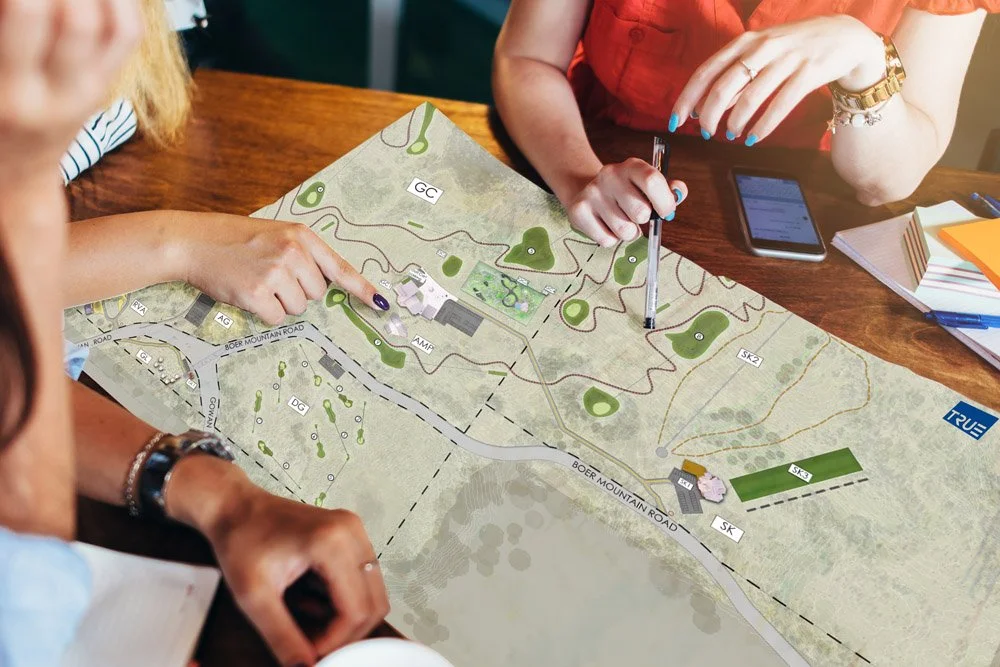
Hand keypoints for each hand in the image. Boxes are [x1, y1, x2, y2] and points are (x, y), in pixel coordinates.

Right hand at [0, 0, 140, 183]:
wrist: (15, 174)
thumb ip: (4, 26)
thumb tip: (15, 1)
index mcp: (10, 93)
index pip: (28, 14)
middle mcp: (58, 95)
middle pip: (79, 21)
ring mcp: (90, 92)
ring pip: (115, 28)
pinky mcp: (105, 86)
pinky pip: (127, 35)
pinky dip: (120, 1)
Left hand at [166, 458, 389, 666]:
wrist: (234, 507)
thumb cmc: (240, 541)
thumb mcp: (253, 597)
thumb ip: (282, 637)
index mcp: (331, 542)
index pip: (356, 609)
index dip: (336, 641)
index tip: (310, 653)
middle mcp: (351, 532)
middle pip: (374, 603)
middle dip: (345, 633)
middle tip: (312, 643)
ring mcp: (355, 530)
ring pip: (373, 594)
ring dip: (344, 617)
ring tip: (305, 613)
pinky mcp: (351, 534)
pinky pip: (363, 580)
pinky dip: (343, 600)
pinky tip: (311, 597)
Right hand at [178, 214, 387, 325]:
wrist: (193, 241)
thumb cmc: (233, 240)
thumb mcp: (274, 234)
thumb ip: (301, 254)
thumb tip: (324, 286)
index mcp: (301, 236)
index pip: (340, 268)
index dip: (362, 289)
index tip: (381, 304)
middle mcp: (293, 252)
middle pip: (316, 294)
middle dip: (296, 292)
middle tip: (269, 276)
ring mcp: (276, 271)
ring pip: (297, 308)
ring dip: (278, 303)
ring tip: (256, 281)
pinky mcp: (258, 292)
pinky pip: (277, 318)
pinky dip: (263, 312)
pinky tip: (248, 294)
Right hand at [563, 158, 687, 246]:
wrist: (586, 190)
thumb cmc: (625, 191)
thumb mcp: (647, 184)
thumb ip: (669, 189)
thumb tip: (679, 193)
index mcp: (631, 166)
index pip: (652, 181)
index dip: (664, 202)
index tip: (665, 212)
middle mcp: (609, 176)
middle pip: (640, 213)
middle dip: (642, 220)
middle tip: (636, 215)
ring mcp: (592, 193)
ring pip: (624, 231)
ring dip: (628, 232)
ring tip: (621, 221)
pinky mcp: (578, 211)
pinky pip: (607, 240)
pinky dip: (611, 239)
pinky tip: (605, 225)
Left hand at [671, 16, 885, 144]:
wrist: (845, 36)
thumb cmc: (794, 49)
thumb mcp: (760, 55)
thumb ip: (732, 79)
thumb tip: (701, 109)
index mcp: (745, 42)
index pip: (706, 71)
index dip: (687, 98)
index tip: (675, 121)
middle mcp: (762, 47)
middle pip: (724, 86)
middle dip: (710, 115)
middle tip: (706, 134)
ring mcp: (787, 59)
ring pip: (751, 97)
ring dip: (736, 122)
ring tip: (731, 136)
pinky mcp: (809, 73)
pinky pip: (780, 105)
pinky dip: (763, 126)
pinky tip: (753, 138)